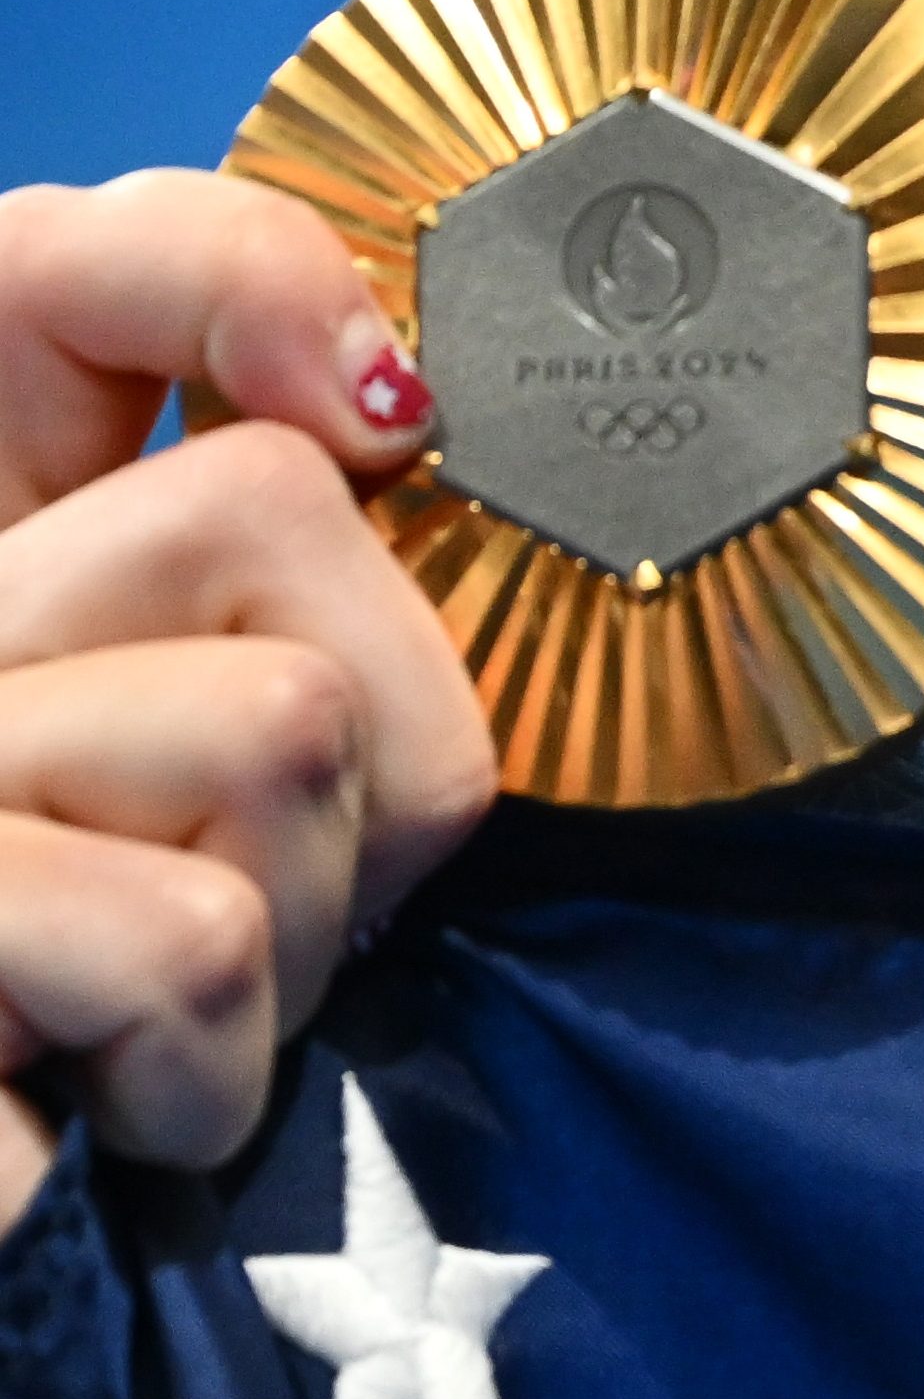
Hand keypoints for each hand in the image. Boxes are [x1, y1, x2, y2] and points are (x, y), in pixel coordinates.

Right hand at [0, 172, 495, 1236]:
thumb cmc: (70, 1078)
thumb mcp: (236, 847)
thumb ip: (289, 622)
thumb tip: (384, 405)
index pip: (64, 267)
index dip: (225, 277)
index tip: (374, 414)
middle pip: (268, 508)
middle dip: (362, 756)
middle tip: (254, 920)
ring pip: (282, 721)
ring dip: (292, 939)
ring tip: (160, 1039)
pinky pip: (181, 935)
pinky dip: (198, 1071)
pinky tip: (93, 1131)